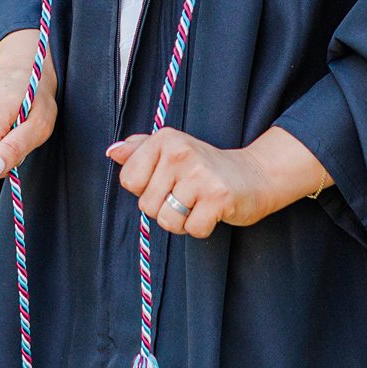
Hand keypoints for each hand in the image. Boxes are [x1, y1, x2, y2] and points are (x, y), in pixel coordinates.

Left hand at [104, 126, 274, 238]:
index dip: (145, 190)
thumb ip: (139, 150)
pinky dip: (200, 228)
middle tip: (187, 195)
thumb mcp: (171, 150)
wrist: (254, 175)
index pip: (129, 180)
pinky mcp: (218, 197)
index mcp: (165, 138)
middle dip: (164, 208)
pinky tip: (211, 211)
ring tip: (197, 204)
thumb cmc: (205, 167)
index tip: (166, 181)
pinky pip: (192, 229)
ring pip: (166, 220)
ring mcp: (200, 174)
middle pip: (146, 205)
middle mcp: (180, 152)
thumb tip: (112, 152)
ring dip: (181, 222)